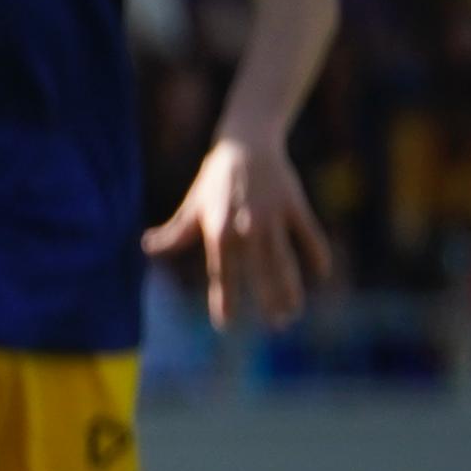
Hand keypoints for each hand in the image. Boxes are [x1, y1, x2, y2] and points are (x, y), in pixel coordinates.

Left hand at [141, 134, 331, 329]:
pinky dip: (316, 253)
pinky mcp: (294, 205)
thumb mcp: (192, 206)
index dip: (224, 299)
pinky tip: (322, 273)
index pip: (221, 273)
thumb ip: (174, 232)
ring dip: (291, 287)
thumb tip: (148, 246)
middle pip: (259, 272)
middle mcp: (246, 228)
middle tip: (278, 326)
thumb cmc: (214, 179)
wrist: (246, 143)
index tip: (225, 324)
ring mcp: (272, 217)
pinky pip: (308, 234)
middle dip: (269, 301)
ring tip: (294, 311)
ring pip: (285, 260)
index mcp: (218, 231)